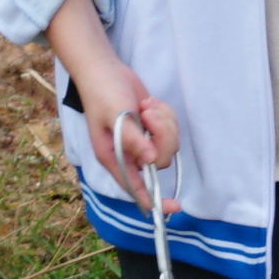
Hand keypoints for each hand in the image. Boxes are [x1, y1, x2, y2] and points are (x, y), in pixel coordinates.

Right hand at [64, 45, 171, 202]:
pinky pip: (171, 129)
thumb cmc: (102, 93)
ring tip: (145, 106)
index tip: (175, 207)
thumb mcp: (116, 115)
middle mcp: (129, 154)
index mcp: (114, 157)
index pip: (136, 188)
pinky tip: (148, 104)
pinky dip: (164, 114)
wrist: (105, 70)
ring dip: (163, 122)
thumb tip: (150, 161)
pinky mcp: (153, 129)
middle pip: (161, 161)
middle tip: (148, 114)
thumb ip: (132, 139)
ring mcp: (142, 141)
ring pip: (169, 144)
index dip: (155, 201)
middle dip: (162, 136)